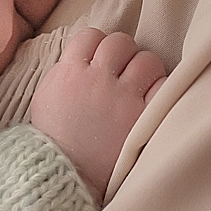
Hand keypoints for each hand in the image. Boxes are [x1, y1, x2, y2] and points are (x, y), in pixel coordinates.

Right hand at [29, 27, 167, 204]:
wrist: (66, 174)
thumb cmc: (54, 139)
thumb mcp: (46, 96)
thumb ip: (66, 71)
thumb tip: (86, 55)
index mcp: (70, 72)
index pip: (91, 35)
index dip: (97, 44)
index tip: (100, 58)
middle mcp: (98, 79)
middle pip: (120, 42)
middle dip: (122, 54)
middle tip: (122, 71)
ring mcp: (124, 97)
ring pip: (147, 59)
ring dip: (144, 69)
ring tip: (139, 84)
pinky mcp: (144, 117)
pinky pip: (164, 86)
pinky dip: (161, 89)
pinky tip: (152, 99)